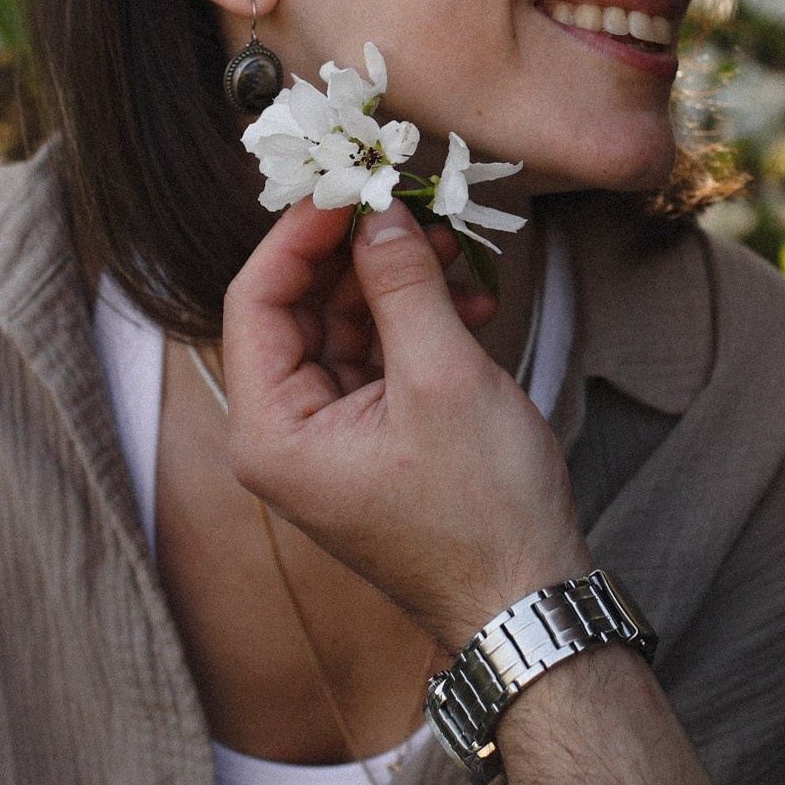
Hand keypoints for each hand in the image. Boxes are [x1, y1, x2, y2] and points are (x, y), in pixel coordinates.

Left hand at [225, 200, 593, 646]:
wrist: (529, 600)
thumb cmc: (482, 513)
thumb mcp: (443, 378)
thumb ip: (401, 285)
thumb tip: (377, 211)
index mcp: (271, 431)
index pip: (255, 300)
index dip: (300, 233)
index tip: (350, 184)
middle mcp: (284, 435)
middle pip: (299, 308)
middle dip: (358, 252)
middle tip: (411, 205)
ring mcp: (328, 438)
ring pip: (344, 325)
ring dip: (396, 282)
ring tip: (455, 253)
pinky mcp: (372, 438)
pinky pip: (378, 355)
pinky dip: (418, 321)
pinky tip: (472, 302)